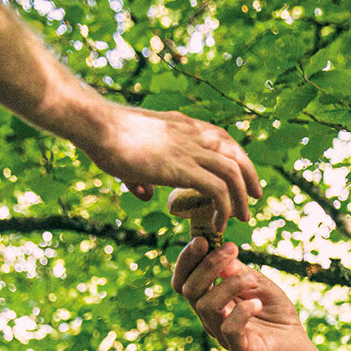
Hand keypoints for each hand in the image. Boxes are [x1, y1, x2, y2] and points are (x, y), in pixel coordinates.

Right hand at [86, 104, 261, 229]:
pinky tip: (218, 225)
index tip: (244, 178)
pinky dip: (224, 209)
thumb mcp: (130, 155)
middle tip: (255, 199)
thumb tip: (143, 193)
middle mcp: (191, 134)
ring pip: (232, 173)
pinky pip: (217, 190)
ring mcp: (188, 149)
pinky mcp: (182, 168)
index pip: (221, 138)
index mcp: (181, 125)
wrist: (95, 125)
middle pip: (235, 153)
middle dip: (250, 177)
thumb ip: (142, 176)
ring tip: (242, 218)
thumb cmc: (103, 137)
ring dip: (241, 198)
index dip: (237, 158)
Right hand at [172, 240, 313, 350]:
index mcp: (211, 301)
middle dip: (207, 265)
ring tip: (252, 278)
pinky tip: (258, 304)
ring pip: (207, 306)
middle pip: (189, 290)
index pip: (184, 281)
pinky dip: (242, 311)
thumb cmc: (276, 314)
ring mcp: (223, 335)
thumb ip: (238, 270)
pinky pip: (229, 329)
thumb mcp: (258, 283)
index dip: (187, 260)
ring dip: (229, 284)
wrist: (299, 347)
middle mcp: (211, 318)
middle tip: (232, 248)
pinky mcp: (241, 349)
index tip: (203, 240)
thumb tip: (220, 253)